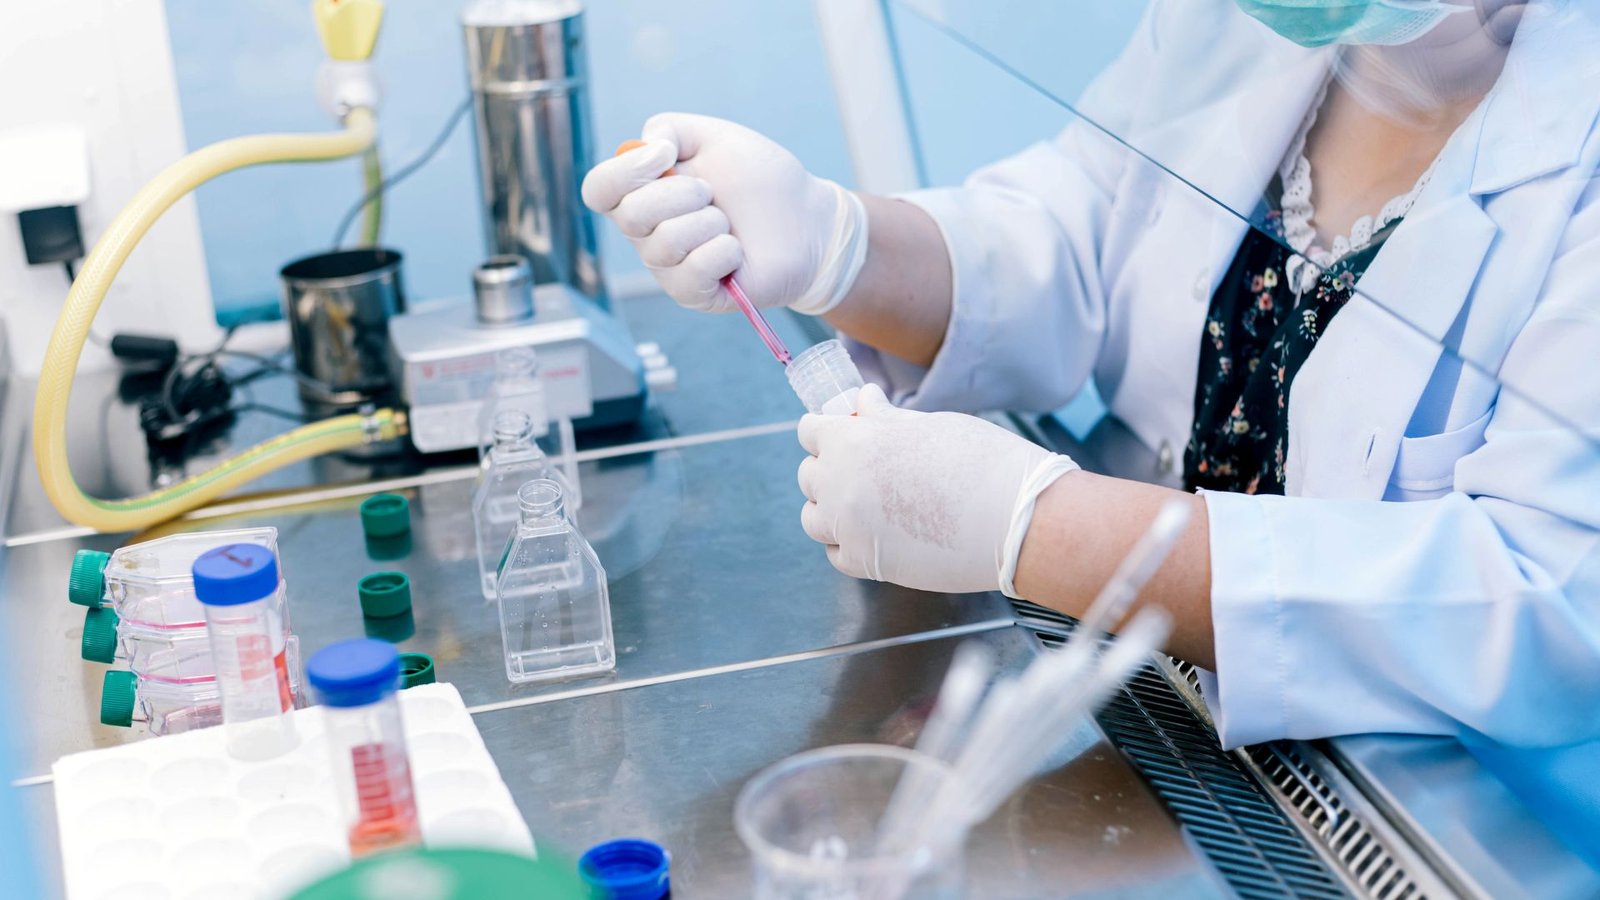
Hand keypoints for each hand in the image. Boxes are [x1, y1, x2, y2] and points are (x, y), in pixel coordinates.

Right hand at [581, 113, 866, 314]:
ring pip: (666, 242)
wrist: (806, 218)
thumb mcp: (715, 136)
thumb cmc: (758, 180)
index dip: (624, 171)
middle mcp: (647, 233)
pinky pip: (693, 271)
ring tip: (729, 223)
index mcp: (643, 194)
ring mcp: (668, 268)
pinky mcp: (694, 294)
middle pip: (631, 215)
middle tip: (712, 193)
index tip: (666, 155)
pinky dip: (723, 251)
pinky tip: (737, 250)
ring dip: (709, 222)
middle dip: (681, 193)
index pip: (598, 189)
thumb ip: (670, 127)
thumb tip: (646, 146)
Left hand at [796, 385, 1079, 594]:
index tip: (845, 434)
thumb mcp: (930, 425)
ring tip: (869, 504)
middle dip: (830, 468)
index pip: (809, 431)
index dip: (827, 430)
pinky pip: (835, 553)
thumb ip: (885, 418)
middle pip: (808, 475)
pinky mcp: (867, 564)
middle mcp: (840, 485)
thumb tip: (861, 401)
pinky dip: (849, 542)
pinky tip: (878, 533)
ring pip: (813, 518)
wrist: (1018, 519)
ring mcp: (849, 528)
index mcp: (853, 441)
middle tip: (867, 470)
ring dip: (831, 509)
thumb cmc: (982, 460)